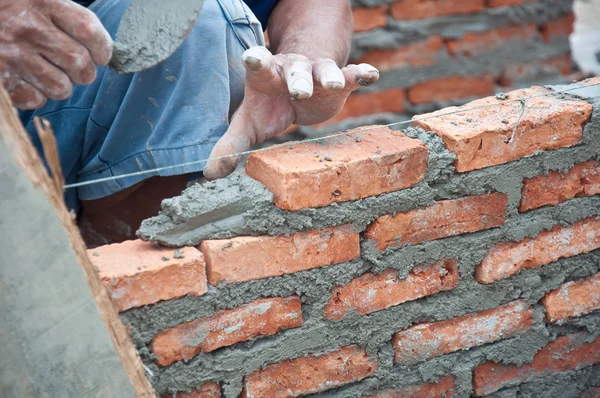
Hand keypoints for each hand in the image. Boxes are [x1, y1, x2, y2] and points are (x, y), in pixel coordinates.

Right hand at [0, 0, 112, 108]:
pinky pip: (35, 100)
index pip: (90, 32)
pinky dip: (36, 95)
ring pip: (61, 88)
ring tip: (50, 73)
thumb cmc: (5, 6)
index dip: (103, 48)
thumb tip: (98, 42)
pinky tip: (27, 80)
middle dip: (85, 72)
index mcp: (41, 0)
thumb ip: (62, 11)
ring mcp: (11, 54)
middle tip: (78, 68)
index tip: (100, 54)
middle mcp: (27, 28)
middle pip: (80, 65)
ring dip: (62, 86)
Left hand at [203, 46, 378, 179]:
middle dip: (298, 80)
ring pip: (324, 70)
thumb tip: (210, 173)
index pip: (260, 64)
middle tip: (297, 92)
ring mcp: (317, 73)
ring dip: (329, 75)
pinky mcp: (340, 82)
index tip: (253, 58)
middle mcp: (292, 70)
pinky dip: (361, 73)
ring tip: (333, 84)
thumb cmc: (268, 106)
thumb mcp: (248, 124)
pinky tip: (372, 74)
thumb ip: (230, 144)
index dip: (257, 60)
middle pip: (296, 70)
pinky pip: (352, 74)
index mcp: (266, 75)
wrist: (298, 89)